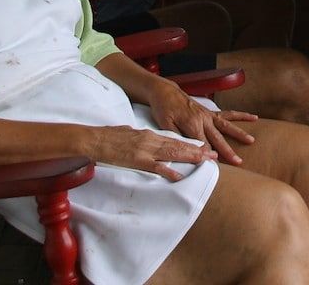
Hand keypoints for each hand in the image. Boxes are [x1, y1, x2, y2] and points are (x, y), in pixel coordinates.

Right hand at [82, 124, 216, 180]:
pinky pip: (156, 166)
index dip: (191, 144)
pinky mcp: (137, 160)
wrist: (95, 139)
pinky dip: (169, 170)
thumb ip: (142, 138)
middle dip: (197, 150)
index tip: (204, 147)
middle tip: (213, 155)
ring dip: (190, 157)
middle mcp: (151, 141)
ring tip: (205, 161)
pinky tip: (180, 175)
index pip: (175, 139)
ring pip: (172, 153)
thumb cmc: (110, 136)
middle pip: (179, 145)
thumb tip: (149, 141)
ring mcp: (145, 151)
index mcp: (149, 135)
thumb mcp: (130, 133)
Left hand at [148, 80, 256, 165]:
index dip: (209, 156)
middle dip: (228, 151)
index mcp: (192, 124)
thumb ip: (177, 137)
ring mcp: (208, 115)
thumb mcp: (165, 125)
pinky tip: (253, 117)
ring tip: (251, 140)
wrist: (166, 93)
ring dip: (239, 133)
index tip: (217, 167)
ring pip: (227, 126)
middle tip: (238, 161)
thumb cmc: (164, 109)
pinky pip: (228, 114)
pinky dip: (241, 116)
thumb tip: (187, 150)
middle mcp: (203, 119)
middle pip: (218, 138)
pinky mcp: (210, 112)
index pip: (203, 144)